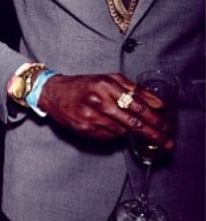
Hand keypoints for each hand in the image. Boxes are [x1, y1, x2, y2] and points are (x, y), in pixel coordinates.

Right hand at [39, 73, 173, 149]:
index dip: (154, 117)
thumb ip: (134, 89)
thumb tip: (157, 103)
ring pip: (122, 131)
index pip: (137, 105)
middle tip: (166, 142)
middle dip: (152, 134)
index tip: (165, 125)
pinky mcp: (85, 130)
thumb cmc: (84, 85)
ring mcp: (91, 118)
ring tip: (124, 123)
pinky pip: (109, 137)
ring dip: (128, 130)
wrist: (55, 94)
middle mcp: (98, 102)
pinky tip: (108, 124)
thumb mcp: (109, 79)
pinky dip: (114, 133)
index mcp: (106, 86)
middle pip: (133, 123)